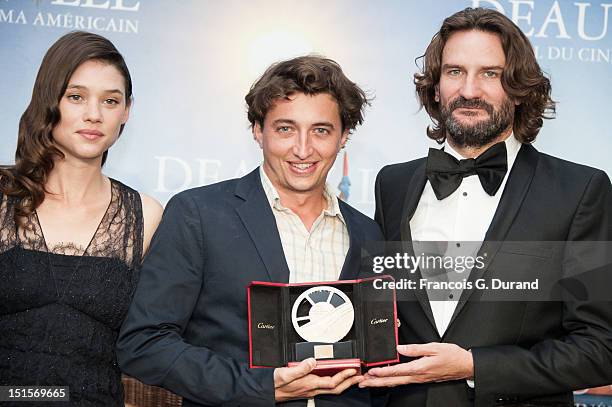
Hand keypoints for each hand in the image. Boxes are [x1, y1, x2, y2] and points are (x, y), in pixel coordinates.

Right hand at [274, 358, 362, 400]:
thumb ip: (301, 367)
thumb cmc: (276, 383)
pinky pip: (325, 386)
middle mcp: (312, 388)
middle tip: (360, 377)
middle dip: (350, 382)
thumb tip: (313, 361)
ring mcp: (310, 389)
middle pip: (336, 388)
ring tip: (352, 376)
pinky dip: (335, 382)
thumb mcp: (286, 373)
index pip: (332, 382)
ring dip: (344, 382)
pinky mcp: (308, 388)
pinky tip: (336, 377)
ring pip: (332, 388)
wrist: (268, 390)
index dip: (344, 376)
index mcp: (309, 384)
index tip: (353, 370)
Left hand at [358, 343, 472, 387]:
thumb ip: (415, 348)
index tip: (370, 372)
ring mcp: (419, 379)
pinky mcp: (421, 378)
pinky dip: (392, 381)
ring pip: (397, 382)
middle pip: (393, 380)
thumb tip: (400, 348)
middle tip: (362, 382)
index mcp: (419, 368)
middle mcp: (418, 376)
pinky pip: (403, 381)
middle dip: (376, 382)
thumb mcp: (434, 347)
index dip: (382, 372)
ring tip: (369, 382)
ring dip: (382, 382)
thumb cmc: (452, 356)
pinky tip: (386, 380)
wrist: (465, 365)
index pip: (396, 371)